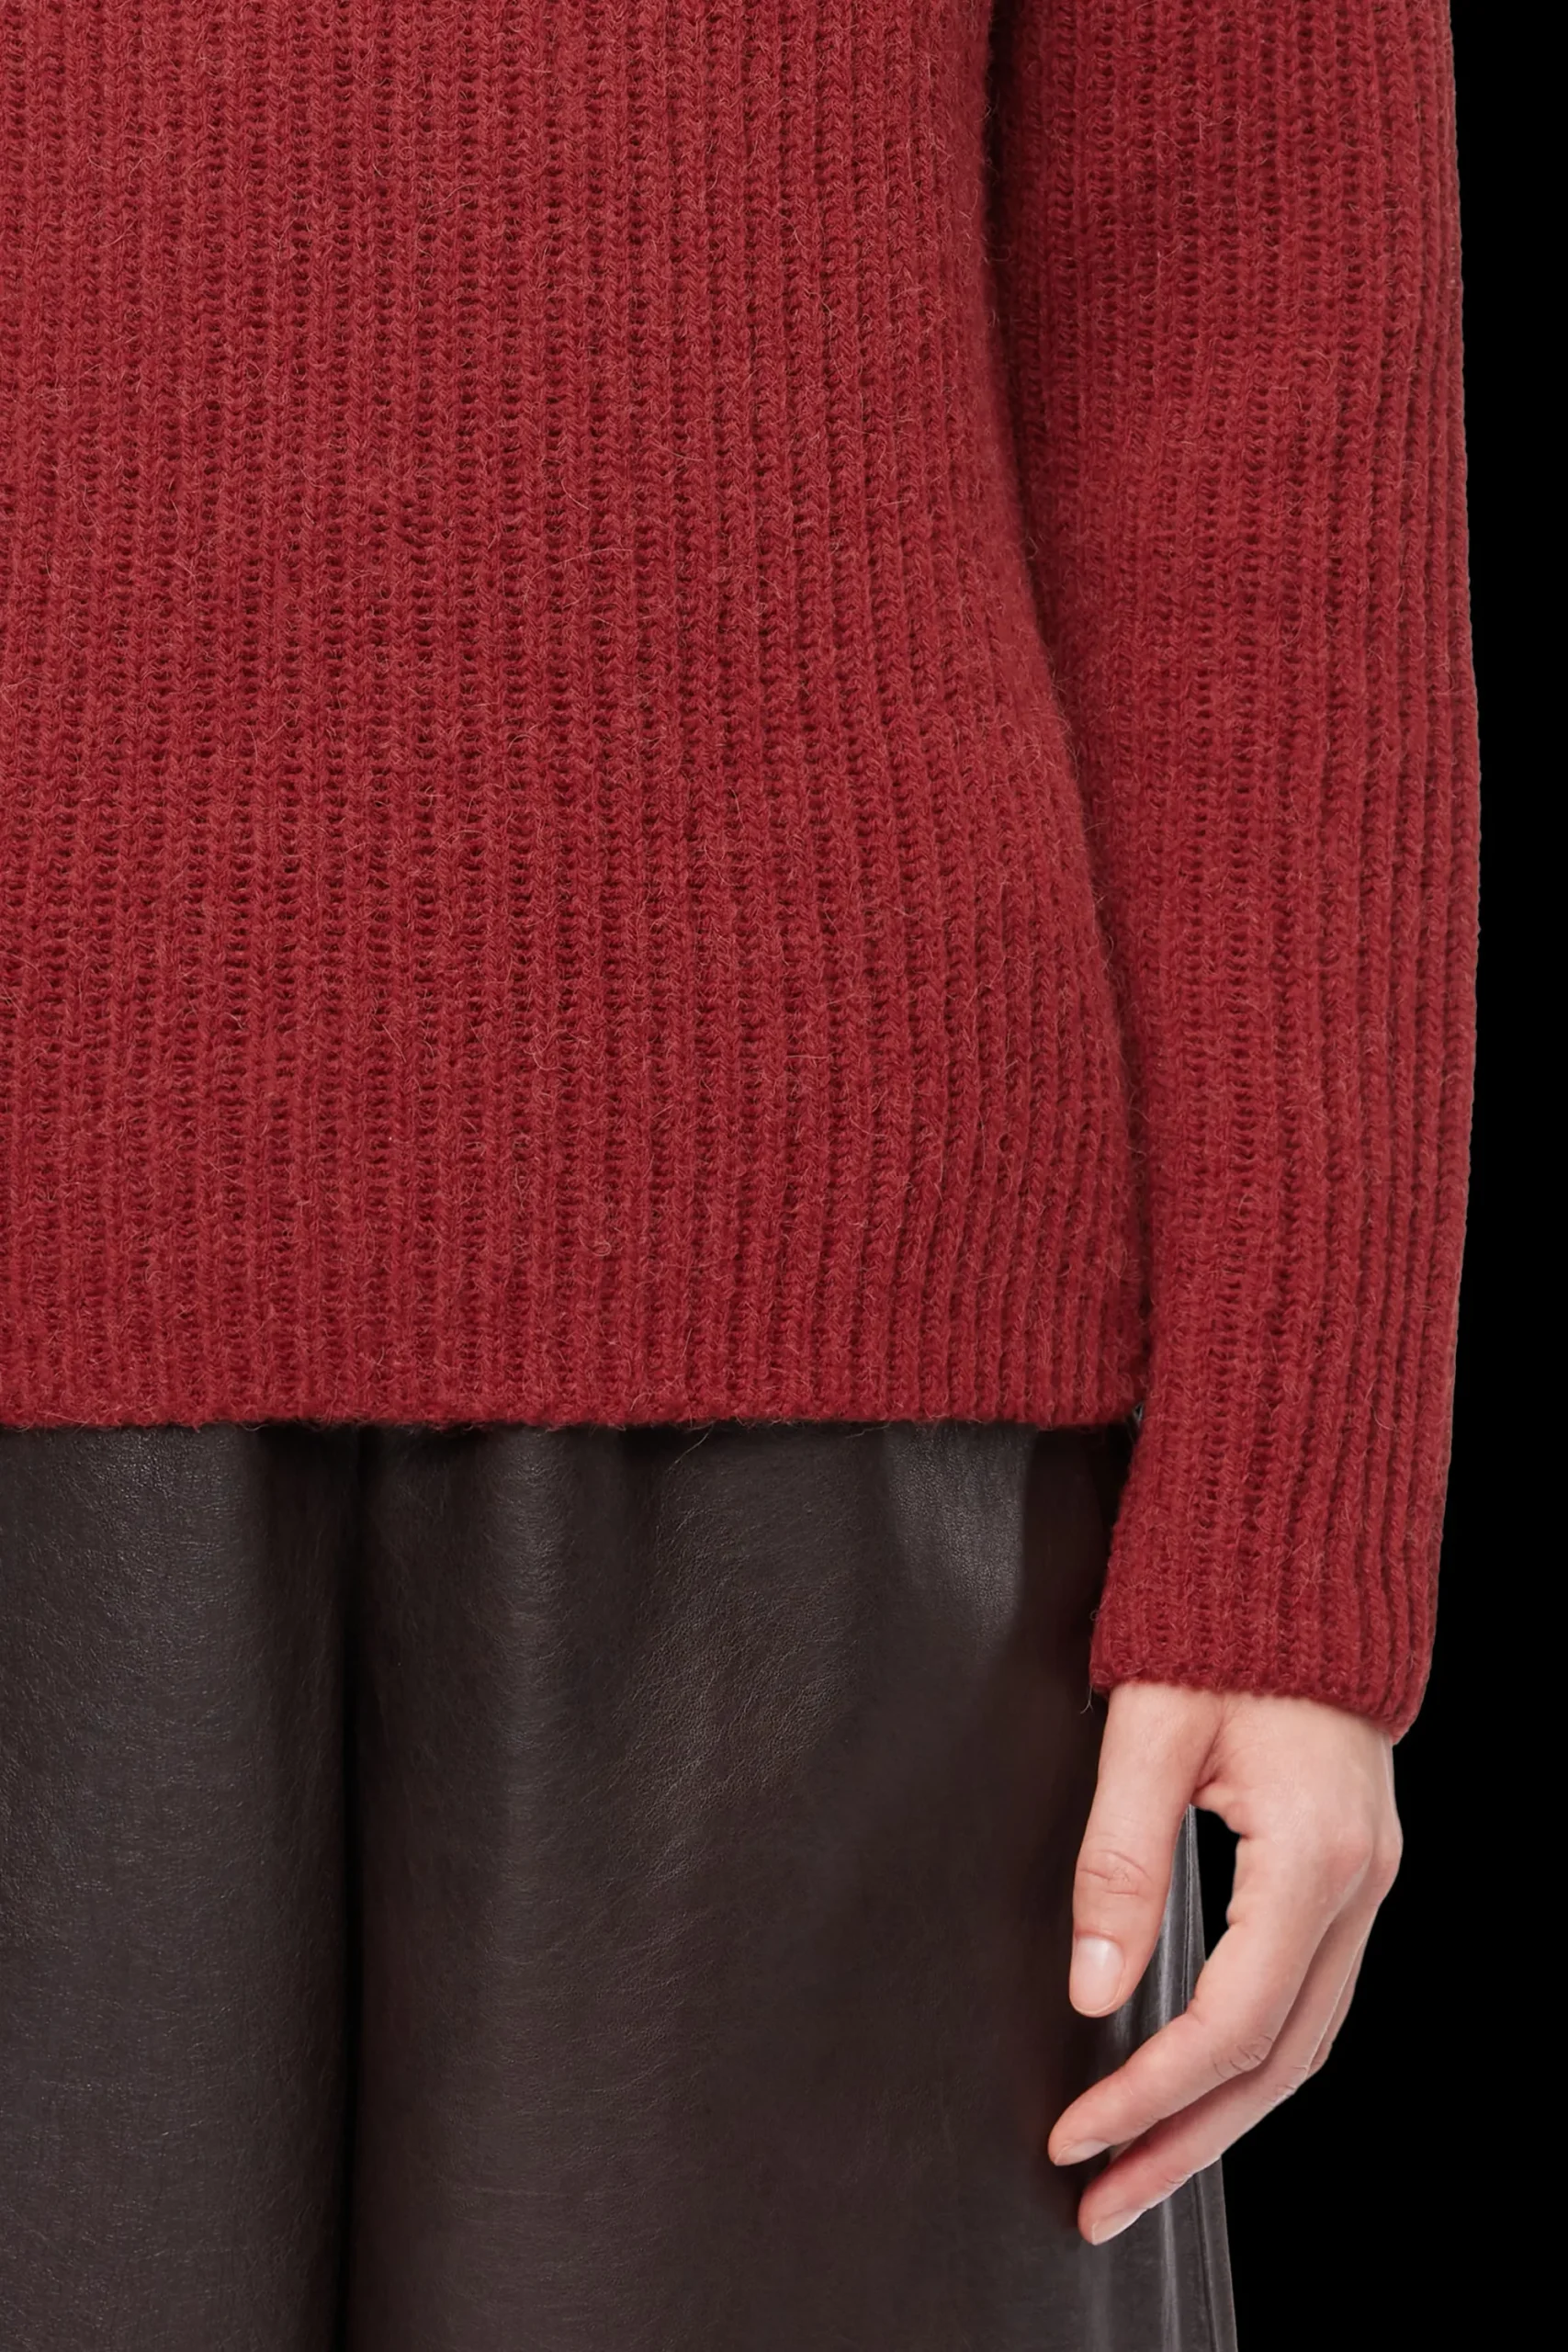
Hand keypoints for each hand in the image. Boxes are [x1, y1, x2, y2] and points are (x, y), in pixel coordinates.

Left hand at [1047, 1681, 1400, 2244]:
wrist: (1295, 1553)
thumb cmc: (1215, 1627)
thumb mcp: (1148, 1733)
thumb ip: (1119, 1862)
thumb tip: (1091, 1991)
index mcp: (1312, 1856)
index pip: (1231, 2023)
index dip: (1149, 2092)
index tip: (1073, 2133)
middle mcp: (1360, 1885)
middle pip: (1281, 2062)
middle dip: (1187, 2142)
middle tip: (1101, 2203)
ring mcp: (1370, 1882)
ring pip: (1306, 2042)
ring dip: (1223, 2117)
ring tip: (1140, 2172)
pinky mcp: (1352, 1872)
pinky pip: (1312, 1997)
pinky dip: (1253, 2061)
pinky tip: (1201, 2089)